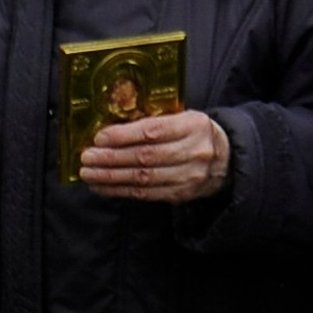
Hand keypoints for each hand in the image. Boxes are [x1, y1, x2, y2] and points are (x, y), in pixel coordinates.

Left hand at [80, 110, 233, 202]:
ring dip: (111, 177)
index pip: (155, 131)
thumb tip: (114, 126)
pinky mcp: (179, 195)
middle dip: (112, 158)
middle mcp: (193, 152)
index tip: (101, 137)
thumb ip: (157, 120)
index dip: (125, 135)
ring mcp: (187, 177)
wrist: (226, 160)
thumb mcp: (185, 117)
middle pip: (146, 157)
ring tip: (88, 173)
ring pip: (143, 178)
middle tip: (87, 157)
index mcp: (193, 125)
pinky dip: (120, 191)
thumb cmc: (195, 132)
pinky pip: (145, 195)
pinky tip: (102, 187)